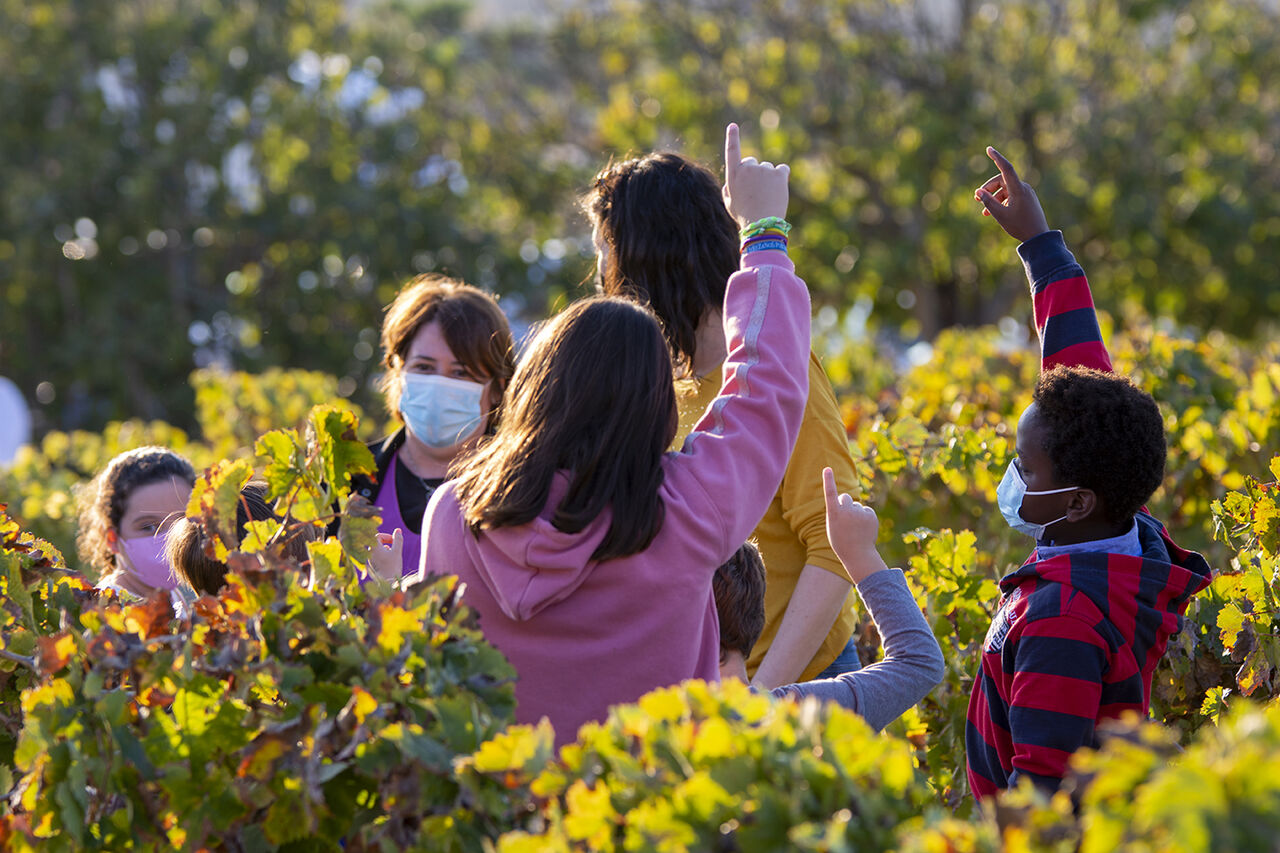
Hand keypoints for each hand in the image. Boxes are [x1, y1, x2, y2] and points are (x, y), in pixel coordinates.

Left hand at [367, 528, 403, 581]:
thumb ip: (398, 539)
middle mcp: (368, 554)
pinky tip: (389, 564)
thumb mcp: (397, 551)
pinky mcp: (371, 569)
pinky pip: (375, 559)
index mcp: (373, 548)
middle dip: (386, 544)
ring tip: (392, 557)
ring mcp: (369, 562)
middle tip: (394, 548)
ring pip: (376, 552)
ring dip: (384, 551)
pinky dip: (382, 559)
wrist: (388, 585)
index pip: (377, 536)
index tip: (394, 541)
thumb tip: (398, 530)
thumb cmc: (393, 567)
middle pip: (376, 544)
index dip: (387, 536)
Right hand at [722, 122, 789, 227]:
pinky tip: (779, 190)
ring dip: (768, 179)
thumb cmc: (744, 216)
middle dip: (754, 173)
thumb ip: (729, 189)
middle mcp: (747, 168)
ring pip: (767, 168)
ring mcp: (763, 169)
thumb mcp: (729, 203)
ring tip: (766, 196)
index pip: (731, 151)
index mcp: (733, 175)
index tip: (733, 126)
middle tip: (756, 191)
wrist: (762, 224)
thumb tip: (731, 181)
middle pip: (751, 162)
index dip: (732, 137)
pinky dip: (782, 177)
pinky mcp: (778, 173)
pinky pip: (782, 170)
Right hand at [822, 467, 886, 583]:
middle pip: (845, 498)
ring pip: (856, 506)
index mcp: (834, 514)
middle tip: (846, 519)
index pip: (830, 493)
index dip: (828, 480)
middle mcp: (846, 511)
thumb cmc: (841, 541)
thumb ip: (838, 511)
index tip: (827, 469)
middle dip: (845, 504)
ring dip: (856, 513)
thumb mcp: (833, 526)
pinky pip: (866, 511)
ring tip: (856, 529)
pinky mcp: (870, 515)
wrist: (858, 555)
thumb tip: (849, 501)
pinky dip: (865, 517)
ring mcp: (859, 513)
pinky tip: (864, 529)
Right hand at [974, 146, 1050, 242]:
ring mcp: (1025, 193)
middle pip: (1001, 180)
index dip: (997, 158)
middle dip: (988, 188)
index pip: (1006, 168)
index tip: (989, 149)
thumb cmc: (1019, 226)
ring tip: (985, 212)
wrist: (1038, 237)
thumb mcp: (1000, 215)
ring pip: (1005, 189)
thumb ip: (988, 202)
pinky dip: (1001, 201)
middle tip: (977, 199)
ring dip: (993, 198)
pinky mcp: (1026, 199)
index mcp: (1018, 189)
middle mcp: (1023, 187)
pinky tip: (995, 213)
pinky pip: (1010, 195)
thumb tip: (979, 191)